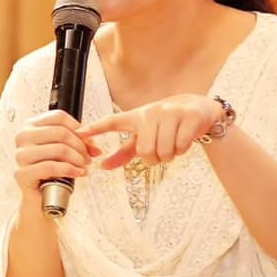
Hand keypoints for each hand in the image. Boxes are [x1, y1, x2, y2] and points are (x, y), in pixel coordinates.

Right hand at [14, 110, 99, 200]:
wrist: (40, 198)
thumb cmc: (51, 173)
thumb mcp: (64, 151)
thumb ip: (77, 142)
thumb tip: (92, 142)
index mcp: (31, 126)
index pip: (58, 117)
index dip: (78, 128)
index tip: (88, 140)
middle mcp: (23, 137)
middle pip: (60, 132)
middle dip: (80, 146)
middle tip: (88, 157)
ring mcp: (21, 155)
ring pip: (59, 149)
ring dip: (77, 159)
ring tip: (83, 166)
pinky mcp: (22, 173)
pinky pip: (52, 167)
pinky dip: (69, 170)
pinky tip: (77, 173)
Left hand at [78, 94, 221, 169]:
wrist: (197, 109)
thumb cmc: (165, 124)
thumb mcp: (144, 136)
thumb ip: (124, 152)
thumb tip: (103, 167)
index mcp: (136, 117)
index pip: (112, 122)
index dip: (96, 128)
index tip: (78, 132)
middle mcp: (151, 112)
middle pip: (146, 151)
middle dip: (154, 159)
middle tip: (160, 152)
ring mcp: (170, 113)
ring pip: (164, 151)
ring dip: (169, 156)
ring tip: (172, 145)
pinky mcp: (188, 117)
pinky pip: (181, 147)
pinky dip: (182, 150)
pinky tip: (183, 140)